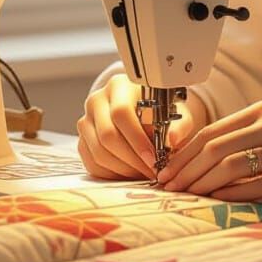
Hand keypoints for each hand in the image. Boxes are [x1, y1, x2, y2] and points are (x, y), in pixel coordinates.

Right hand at [77, 74, 201, 179]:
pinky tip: (131, 175)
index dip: (137, 139)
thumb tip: (171, 139)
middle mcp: (97, 100)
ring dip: (123, 169)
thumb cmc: (162, 110)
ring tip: (144, 174)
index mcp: (119, 86)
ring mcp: (86, 121)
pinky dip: (112, 174)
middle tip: (151, 172)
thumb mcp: (176, 112)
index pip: (121, 113)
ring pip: (98, 152)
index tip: (153, 158)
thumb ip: (178, 125)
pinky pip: (92, 163)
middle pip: (107, 135)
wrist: (146, 110)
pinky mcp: (83, 140)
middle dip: (131, 159)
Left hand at [156, 100, 261, 199]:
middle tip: (164, 190)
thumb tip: (210, 163)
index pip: (211, 131)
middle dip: (183, 170)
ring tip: (183, 199)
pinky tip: (215, 203)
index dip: (182, 153)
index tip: (164, 172)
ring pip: (228, 165)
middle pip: (213, 146)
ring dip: (199, 184)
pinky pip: (256, 185)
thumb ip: (253, 138)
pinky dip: (230, 195)